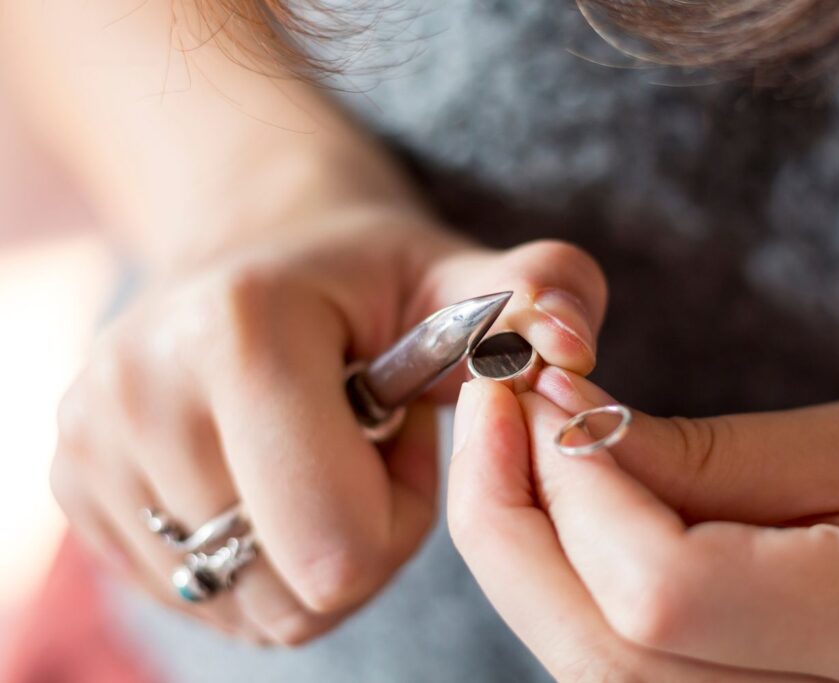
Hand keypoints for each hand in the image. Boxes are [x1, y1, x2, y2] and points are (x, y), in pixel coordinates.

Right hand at [49, 207, 605, 644]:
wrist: (256, 259)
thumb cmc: (372, 282)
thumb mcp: (461, 278)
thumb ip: (545, 293)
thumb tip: (567, 346)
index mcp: (238, 329)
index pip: (337, 542)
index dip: (400, 509)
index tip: (400, 428)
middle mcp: (138, 388)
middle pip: (294, 592)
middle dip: (359, 540)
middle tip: (360, 447)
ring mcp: (91, 447)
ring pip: (246, 607)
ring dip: (308, 554)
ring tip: (313, 456)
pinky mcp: (76, 493)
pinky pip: (198, 598)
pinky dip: (252, 561)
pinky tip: (264, 476)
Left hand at [449, 367, 838, 681]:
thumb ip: (715, 459)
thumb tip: (571, 427)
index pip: (662, 590)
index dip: (576, 486)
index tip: (538, 387)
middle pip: (598, 651)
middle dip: (512, 521)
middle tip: (492, 405)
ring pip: (594, 671)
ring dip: (527, 554)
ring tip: (519, 447)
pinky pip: (622, 674)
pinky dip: (567, 591)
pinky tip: (568, 512)